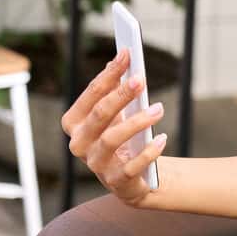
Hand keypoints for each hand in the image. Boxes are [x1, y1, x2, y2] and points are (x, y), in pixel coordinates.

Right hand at [60, 49, 166, 205]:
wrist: (134, 176)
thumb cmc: (122, 137)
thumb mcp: (116, 112)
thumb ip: (114, 89)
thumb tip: (117, 60)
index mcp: (74, 123)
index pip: (91, 94)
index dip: (109, 73)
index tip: (127, 54)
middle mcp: (79, 144)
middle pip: (99, 114)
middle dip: (121, 95)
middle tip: (142, 78)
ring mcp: (95, 164)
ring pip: (112, 139)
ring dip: (137, 122)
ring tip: (159, 108)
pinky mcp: (115, 181)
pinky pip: (131, 166)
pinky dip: (148, 152)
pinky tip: (162, 138)